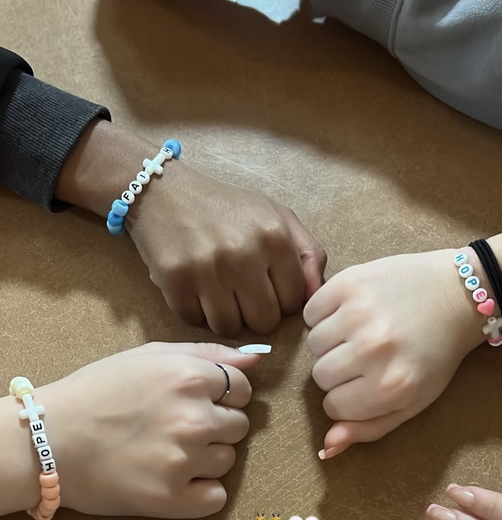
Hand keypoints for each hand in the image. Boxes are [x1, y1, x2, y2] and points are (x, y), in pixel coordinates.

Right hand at [35, 343, 259, 518]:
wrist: (48, 440)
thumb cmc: (97, 392)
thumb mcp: (149, 356)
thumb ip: (208, 354)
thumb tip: (257, 357)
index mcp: (191, 377)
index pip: (242, 388)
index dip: (221, 395)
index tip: (193, 401)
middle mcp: (195, 418)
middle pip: (239, 425)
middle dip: (215, 425)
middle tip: (174, 428)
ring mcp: (185, 461)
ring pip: (227, 460)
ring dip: (205, 458)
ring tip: (165, 452)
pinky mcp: (173, 500)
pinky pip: (215, 497)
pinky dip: (199, 492)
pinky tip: (170, 480)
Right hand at [56, 120, 325, 336]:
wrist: (164, 192)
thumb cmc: (227, 209)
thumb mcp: (277, 217)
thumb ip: (308, 255)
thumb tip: (317, 295)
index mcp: (275, 236)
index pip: (293, 302)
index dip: (280, 299)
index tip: (266, 286)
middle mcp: (243, 253)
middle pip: (264, 322)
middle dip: (255, 313)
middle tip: (241, 293)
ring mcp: (207, 268)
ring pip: (229, 327)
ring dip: (224, 316)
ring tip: (217, 291)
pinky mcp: (175, 280)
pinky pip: (195, 321)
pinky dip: (195, 311)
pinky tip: (194, 289)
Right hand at [303, 250, 482, 457]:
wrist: (458, 294)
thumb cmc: (435, 353)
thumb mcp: (412, 400)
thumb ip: (369, 428)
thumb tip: (326, 447)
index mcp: (390, 386)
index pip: (333, 406)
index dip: (348, 396)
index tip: (367, 381)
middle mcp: (372, 350)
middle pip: (320, 375)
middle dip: (339, 370)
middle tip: (367, 355)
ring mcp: (359, 313)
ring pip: (314, 344)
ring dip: (331, 341)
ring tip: (360, 332)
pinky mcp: (349, 282)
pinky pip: (311, 311)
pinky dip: (324, 314)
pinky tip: (351, 312)